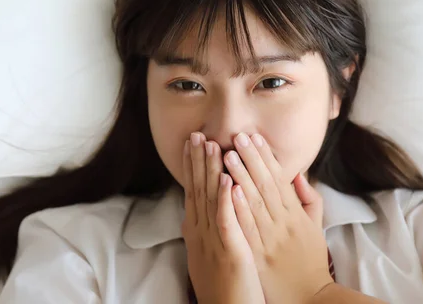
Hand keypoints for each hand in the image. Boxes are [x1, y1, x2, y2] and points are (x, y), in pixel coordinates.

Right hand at [181, 132, 264, 303]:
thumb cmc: (226, 287)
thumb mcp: (212, 254)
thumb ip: (211, 229)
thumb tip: (204, 212)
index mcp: (198, 232)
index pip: (193, 192)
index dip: (193, 166)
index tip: (193, 144)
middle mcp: (201, 234)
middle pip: (198, 190)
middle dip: (198, 161)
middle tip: (196, 134)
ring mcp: (213, 242)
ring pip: (209, 199)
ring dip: (209, 170)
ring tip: (210, 145)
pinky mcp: (229, 252)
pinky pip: (226, 220)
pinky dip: (224, 198)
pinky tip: (226, 179)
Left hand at [224, 132, 333, 303]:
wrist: (308, 298)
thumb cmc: (310, 261)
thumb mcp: (315, 227)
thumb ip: (308, 199)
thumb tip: (297, 174)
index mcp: (295, 215)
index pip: (279, 179)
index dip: (266, 157)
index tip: (254, 137)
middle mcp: (283, 223)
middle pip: (265, 185)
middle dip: (251, 158)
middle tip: (238, 136)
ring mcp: (270, 238)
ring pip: (254, 201)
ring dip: (240, 175)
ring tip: (227, 154)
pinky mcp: (259, 255)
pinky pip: (247, 227)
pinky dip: (238, 207)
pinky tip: (228, 189)